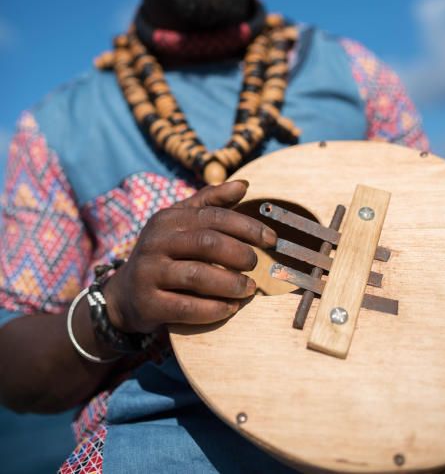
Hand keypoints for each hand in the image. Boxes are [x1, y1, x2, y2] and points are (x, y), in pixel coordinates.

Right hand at [104, 180, 275, 333]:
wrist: (124, 294)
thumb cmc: (163, 254)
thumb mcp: (180, 222)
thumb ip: (210, 202)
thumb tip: (244, 184)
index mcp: (168, 219)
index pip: (213, 216)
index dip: (247, 226)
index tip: (271, 239)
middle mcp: (156, 242)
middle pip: (207, 242)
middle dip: (239, 253)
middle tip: (256, 265)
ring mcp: (150, 273)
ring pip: (198, 276)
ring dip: (230, 284)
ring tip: (249, 289)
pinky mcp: (148, 303)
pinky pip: (186, 307)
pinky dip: (214, 309)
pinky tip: (231, 308)